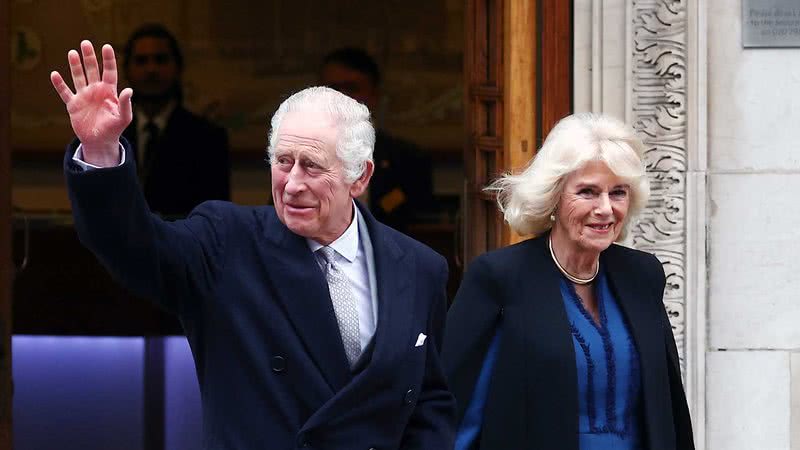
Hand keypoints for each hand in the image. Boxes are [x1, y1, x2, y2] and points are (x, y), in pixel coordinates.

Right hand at [50, 40, 132, 166]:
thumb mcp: (124, 117)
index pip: (109, 72)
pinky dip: (59, 84)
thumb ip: (126, 104)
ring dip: (75, 65)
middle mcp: (96, 91)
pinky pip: (65, 92)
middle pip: (92, 70)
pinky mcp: (73, 105)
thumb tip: (129, 90)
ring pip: (78, 77)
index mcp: (109, 92)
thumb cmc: (114, 129)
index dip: (108, 59)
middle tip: (85, 43)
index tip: (107, 46)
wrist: (100, 142)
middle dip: (89, 57)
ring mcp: (84, 96)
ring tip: (72, 52)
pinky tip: (55, 74)